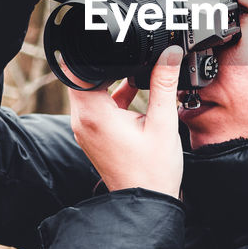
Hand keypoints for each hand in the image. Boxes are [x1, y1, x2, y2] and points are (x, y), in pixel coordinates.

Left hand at [66, 44, 185, 198]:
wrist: (146, 205)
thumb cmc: (153, 171)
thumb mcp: (164, 122)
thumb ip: (165, 83)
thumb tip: (170, 53)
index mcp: (94, 114)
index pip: (77, 70)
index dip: (90, 52)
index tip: (109, 43)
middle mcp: (83, 121)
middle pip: (83, 77)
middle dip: (104, 63)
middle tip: (128, 52)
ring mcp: (86, 129)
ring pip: (91, 91)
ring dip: (110, 79)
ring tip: (137, 72)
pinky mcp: (94, 135)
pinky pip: (99, 105)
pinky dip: (113, 95)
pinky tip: (138, 90)